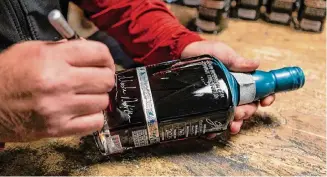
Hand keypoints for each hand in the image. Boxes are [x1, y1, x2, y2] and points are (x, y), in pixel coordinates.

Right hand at [0, 40, 114, 141]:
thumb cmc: (9, 73)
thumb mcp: (32, 50)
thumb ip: (64, 49)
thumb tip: (91, 53)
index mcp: (52, 59)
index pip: (98, 53)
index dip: (106, 57)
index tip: (104, 62)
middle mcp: (58, 82)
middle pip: (106, 79)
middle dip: (104, 77)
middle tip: (96, 79)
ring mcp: (59, 108)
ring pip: (103, 101)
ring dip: (97, 97)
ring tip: (85, 96)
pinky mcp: (58, 129)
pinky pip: (95, 123)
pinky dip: (93, 117)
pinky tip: (84, 111)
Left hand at [181, 40, 274, 134]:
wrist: (183, 53)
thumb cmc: (206, 51)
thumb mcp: (223, 53)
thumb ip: (237, 60)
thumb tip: (256, 64)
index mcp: (242, 79)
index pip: (259, 91)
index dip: (266, 97)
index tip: (266, 102)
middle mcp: (234, 91)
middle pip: (248, 107)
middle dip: (247, 113)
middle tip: (240, 113)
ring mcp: (221, 99)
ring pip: (233, 116)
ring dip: (235, 123)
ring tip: (231, 125)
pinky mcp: (208, 105)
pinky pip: (213, 119)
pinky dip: (215, 127)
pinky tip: (213, 132)